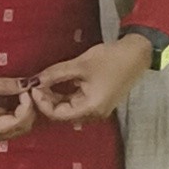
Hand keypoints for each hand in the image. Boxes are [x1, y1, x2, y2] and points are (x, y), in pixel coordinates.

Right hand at [0, 70, 35, 142]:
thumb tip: (29, 83)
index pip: (18, 123)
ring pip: (15, 124)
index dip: (28, 106)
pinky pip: (5, 119)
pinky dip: (12, 108)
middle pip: (20, 128)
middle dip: (28, 109)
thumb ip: (4, 85)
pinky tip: (12, 94)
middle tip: (28, 89)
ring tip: (21, 90)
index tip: (27, 88)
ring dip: (21, 109)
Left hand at [27, 33, 157, 126]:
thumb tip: (34, 80)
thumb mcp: (79, 65)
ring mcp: (98, 109)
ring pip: (68, 109)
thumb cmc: (110, 59)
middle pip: (62, 114)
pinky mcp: (99, 102)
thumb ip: (55, 74)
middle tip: (35, 84)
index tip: (33, 87)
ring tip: (43, 83)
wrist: (136, 53)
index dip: (42, 103)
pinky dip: (65, 96)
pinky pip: (76, 103)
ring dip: (54, 98)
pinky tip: (56, 84)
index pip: (57, 115)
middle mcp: (95, 114)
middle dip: (46, 100)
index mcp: (91, 108)